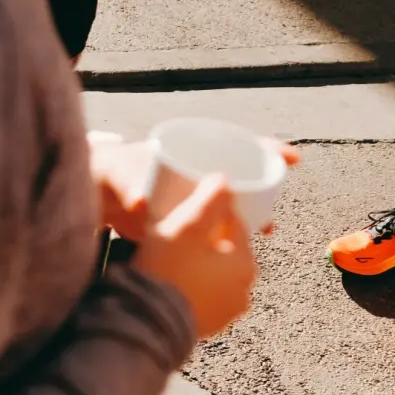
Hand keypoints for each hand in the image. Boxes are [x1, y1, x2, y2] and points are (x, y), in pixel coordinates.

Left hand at [91, 133, 300, 239]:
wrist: (103, 196)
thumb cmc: (116, 174)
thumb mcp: (124, 177)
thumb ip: (131, 187)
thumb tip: (139, 202)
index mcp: (197, 150)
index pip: (241, 145)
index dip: (269, 150)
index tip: (292, 158)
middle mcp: (205, 170)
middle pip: (247, 176)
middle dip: (266, 190)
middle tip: (272, 215)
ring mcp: (202, 194)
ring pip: (238, 203)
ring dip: (253, 216)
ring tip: (263, 233)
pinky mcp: (196, 217)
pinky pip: (224, 223)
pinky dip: (235, 233)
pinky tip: (242, 250)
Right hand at [133, 175, 256, 338]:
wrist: (145, 322)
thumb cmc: (167, 271)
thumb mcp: (187, 225)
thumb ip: (210, 199)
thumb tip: (225, 180)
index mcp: (246, 262)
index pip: (234, 222)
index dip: (210, 209)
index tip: (188, 206)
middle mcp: (244, 289)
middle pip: (226, 248)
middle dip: (206, 236)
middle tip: (176, 230)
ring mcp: (228, 311)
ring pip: (216, 271)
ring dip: (200, 261)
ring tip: (172, 254)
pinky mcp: (210, 325)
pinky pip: (205, 295)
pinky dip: (193, 284)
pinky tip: (174, 279)